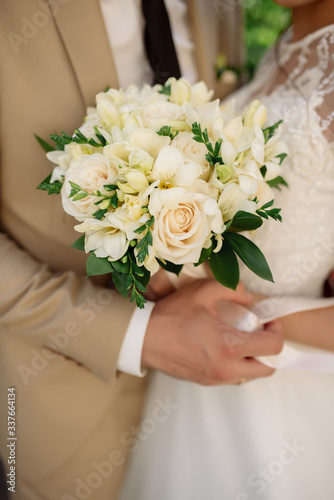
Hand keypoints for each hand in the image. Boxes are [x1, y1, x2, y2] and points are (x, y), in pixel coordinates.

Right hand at [142, 279, 282, 384]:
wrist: (143, 338)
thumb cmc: (172, 315)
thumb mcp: (203, 292)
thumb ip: (232, 289)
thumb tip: (248, 298)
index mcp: (229, 346)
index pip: (272, 348)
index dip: (277, 332)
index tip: (269, 322)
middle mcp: (225, 368)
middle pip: (267, 370)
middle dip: (268, 351)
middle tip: (259, 333)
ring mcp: (215, 378)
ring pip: (249, 376)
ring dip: (252, 360)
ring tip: (240, 341)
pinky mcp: (204, 382)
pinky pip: (231, 377)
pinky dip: (235, 365)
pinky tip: (222, 348)